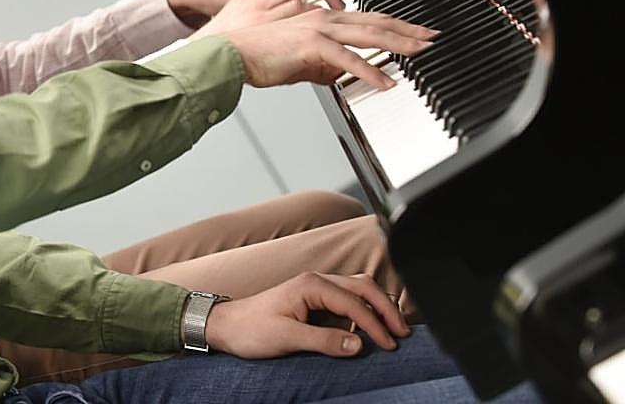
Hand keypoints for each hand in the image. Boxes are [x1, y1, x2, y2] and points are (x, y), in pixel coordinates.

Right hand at [192, 8, 436, 88]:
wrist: (228, 54)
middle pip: (374, 21)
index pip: (365, 19)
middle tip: (431, 35)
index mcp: (318, 19)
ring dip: (398, 44)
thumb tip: (337, 75)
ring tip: (420, 52)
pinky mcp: (310, 46)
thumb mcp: (294, 60)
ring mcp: (317, 30)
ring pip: (368, 34)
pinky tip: (386, 82)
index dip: (394, 24)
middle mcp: (321, 19)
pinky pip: (348, 60)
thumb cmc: (253, 55)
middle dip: (407, 29)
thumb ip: (318, 65)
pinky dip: (370, 72)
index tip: (414, 32)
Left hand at [205, 272, 410, 358]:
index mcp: (311, 285)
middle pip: (363, 287)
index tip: (390, 345)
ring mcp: (316, 289)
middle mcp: (316, 281)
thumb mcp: (287, 337)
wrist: (226, 326)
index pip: (355, 303)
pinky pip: (347, 301)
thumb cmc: (250, 329)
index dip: (376, 324)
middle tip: (402, 333)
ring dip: (377, 307)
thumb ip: (324, 340)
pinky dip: (364, 311)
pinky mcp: (314, 301)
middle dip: (386, 308)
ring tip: (394, 330)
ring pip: (358, 290)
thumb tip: (358, 344)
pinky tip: (371, 328)